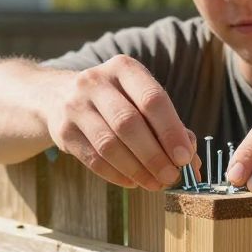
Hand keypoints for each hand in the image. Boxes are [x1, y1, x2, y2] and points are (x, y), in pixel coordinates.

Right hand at [46, 55, 199, 189]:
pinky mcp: (63, 130)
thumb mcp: (141, 101)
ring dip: (137, 169)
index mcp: (124, 68)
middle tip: (170, 176)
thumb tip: (192, 165)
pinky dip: (117, 175)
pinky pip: (94, 159)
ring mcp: (75, 105)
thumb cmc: (117, 101)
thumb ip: (170, 128)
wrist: (58, 96)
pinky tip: (133, 182)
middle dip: (154, 155)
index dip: (171, 131)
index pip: (153, 99)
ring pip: (109, 144)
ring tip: (155, 184)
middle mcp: (96, 81)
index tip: (184, 157)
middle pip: (129, 123)